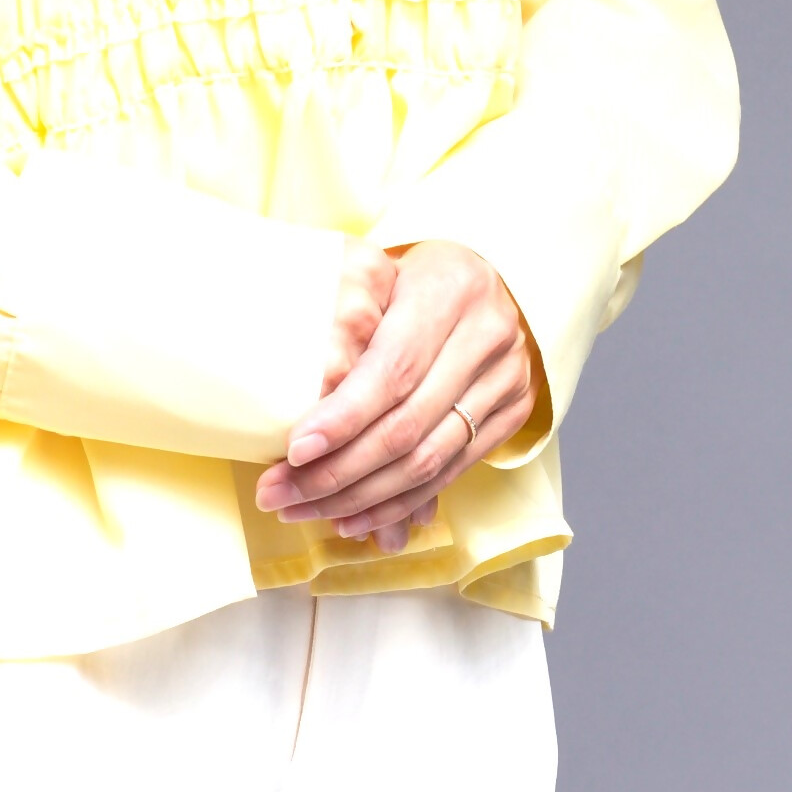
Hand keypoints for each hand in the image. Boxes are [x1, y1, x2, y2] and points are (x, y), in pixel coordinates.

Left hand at [254, 238, 537, 552]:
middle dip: (338, 471)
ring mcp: (506, 382)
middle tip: (279, 493)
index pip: (393, 370)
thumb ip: (346, 324)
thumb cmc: (416, 276)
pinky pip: (449, 473)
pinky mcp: (511, 416)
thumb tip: (297, 401)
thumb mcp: (380, 274)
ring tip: (304, 511)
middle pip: (407, 426)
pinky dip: (397, 503)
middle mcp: (486, 338)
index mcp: (449, 291)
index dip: (344, 417)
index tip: (294, 449)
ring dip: (360, 498)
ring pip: (428, 460)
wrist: (495, 277)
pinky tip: (353, 517)